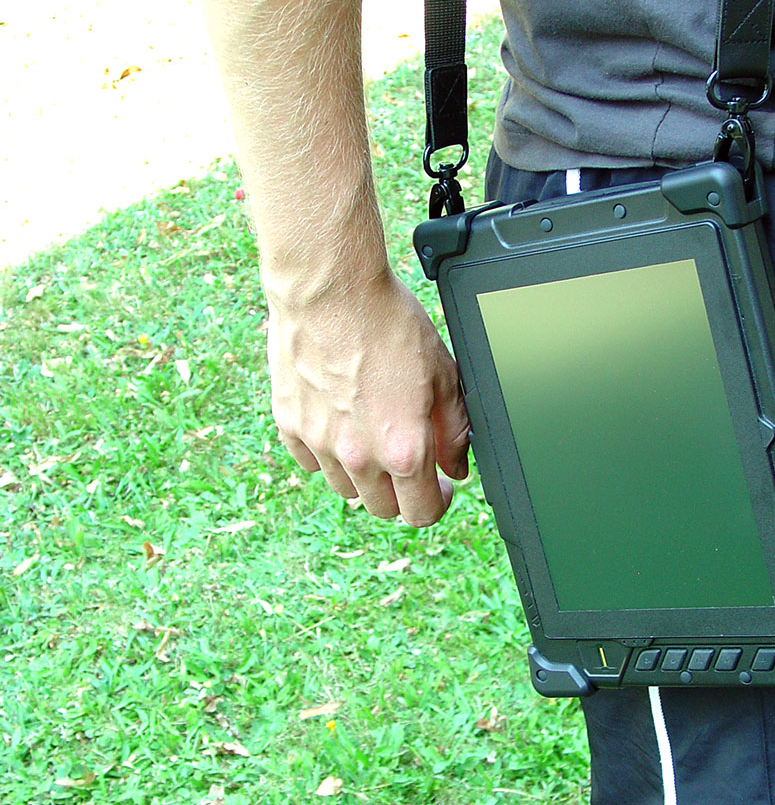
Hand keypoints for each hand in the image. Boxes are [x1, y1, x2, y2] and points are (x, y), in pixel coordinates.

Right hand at [267, 269, 469, 526]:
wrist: (331, 290)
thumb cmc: (389, 324)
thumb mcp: (442, 375)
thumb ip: (454, 430)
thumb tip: (456, 467)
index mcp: (404, 450)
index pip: (420, 514)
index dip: (436, 504)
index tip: (438, 487)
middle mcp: (359, 456)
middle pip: (382, 509)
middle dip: (402, 493)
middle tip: (409, 462)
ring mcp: (320, 443)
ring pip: (345, 488)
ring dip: (364, 475)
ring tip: (373, 436)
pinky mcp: (290, 424)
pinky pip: (311, 460)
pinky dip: (327, 451)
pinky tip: (340, 421)